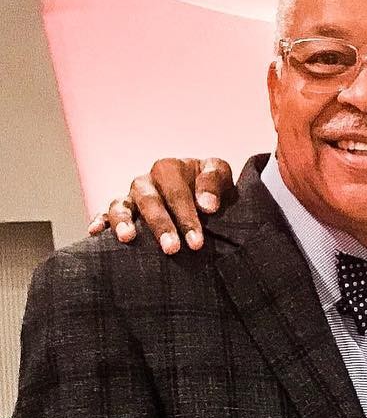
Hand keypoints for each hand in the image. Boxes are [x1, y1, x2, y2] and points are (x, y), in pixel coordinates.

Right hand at [87, 157, 234, 252]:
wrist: (204, 197)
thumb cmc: (212, 188)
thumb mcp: (220, 175)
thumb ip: (215, 182)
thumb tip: (207, 205)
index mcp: (170, 169)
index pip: (177, 193)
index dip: (186, 217)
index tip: (196, 242)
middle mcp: (147, 182)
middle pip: (149, 200)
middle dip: (160, 225)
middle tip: (172, 248)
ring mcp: (132, 197)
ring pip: (121, 205)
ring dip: (124, 221)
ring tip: (127, 238)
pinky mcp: (124, 211)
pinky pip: (105, 213)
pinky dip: (99, 220)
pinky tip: (95, 232)